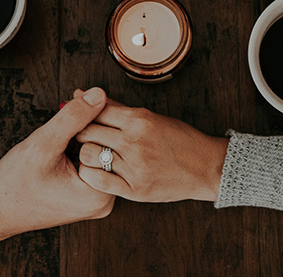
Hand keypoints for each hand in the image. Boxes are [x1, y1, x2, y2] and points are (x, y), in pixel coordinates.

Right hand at [0, 87, 114, 235]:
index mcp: (100, 193)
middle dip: (91, 121)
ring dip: (85, 133)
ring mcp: (97, 200)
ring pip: (100, 153)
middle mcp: (104, 200)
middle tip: (71, 103)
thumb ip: (73, 118)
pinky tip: (66, 139)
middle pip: (108, 147)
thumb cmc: (16, 184)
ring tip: (65, 123)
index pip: (112, 141)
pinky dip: (80, 146)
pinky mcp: (88, 196)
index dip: (96, 114)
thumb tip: (99, 94)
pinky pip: (92, 163)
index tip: (79, 98)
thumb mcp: (44, 144)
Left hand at [74, 93, 228, 202]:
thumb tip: (82, 93)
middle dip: (79, 132)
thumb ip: (115, 107)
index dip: (81, 113)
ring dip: (84, 153)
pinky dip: (90, 174)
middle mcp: (135, 141)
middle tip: (80, 136)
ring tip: (90, 153)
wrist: (205, 167)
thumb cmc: (179, 139)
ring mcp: (135, 166)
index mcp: (139, 119)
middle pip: (87, 132)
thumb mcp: (150, 117)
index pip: (96, 111)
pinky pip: (98, 181)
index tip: (78, 117)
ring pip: (88, 155)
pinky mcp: (135, 189)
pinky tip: (95, 170)